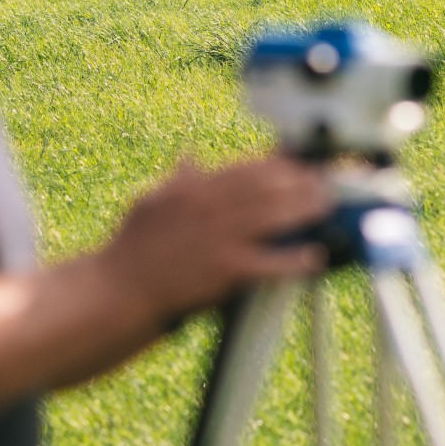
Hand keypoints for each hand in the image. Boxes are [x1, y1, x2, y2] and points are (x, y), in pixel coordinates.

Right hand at [104, 154, 332, 323]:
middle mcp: (209, 207)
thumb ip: (176, 180)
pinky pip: (270, 262)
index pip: (244, 168)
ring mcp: (219, 238)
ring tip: (327, 204)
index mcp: (192, 188)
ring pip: (273, 216)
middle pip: (266, 188)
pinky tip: (316, 256)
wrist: (116, 291)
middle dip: (298, 182)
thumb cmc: (131, 249)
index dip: (276, 164)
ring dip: (304, 209)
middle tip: (323, 180)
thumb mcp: (150, 203)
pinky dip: (295, 259)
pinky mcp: (225, 270)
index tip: (297, 162)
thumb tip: (189, 154)